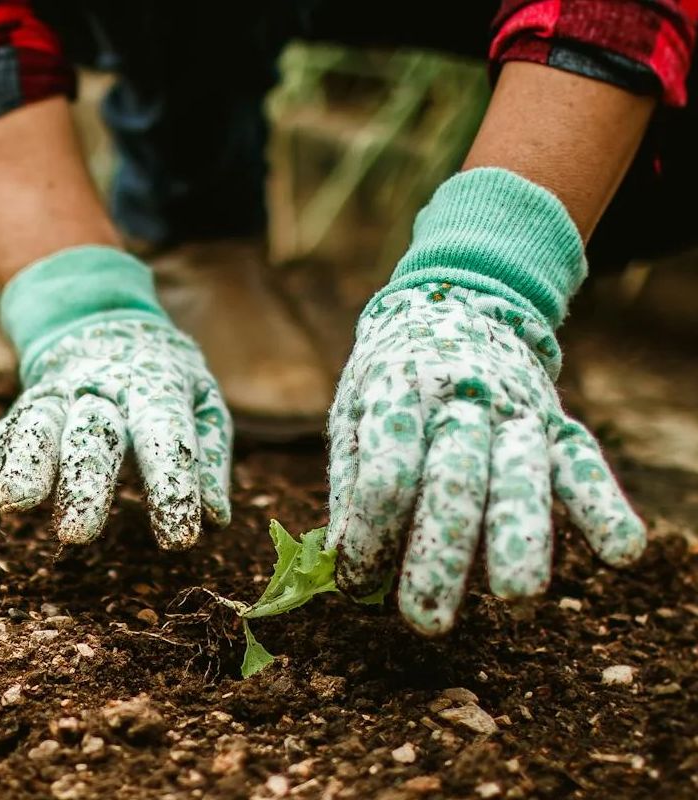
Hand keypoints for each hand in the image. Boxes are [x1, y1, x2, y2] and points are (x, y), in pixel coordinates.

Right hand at [0, 248, 232, 548]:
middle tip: (77, 534)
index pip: (165, 436)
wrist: (102, 321)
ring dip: (24, 466)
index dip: (173, 486)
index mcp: (155, 387)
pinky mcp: (24, 408)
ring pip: (37, 428)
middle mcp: (100, 390)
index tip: (178, 538)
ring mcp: (56, 397)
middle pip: (92, 434)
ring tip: (15, 506)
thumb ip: (208, 455)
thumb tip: (217, 517)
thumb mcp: (201, 400)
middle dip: (83, 484)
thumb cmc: (162, 379)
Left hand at [327, 283, 645, 633]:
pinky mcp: (556, 423)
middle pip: (453, 480)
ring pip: (520, 476)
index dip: (369, 532)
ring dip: (520, 538)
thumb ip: (351, 481)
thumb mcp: (352, 411)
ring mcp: (513, 411)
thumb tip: (341, 560)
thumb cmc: (391, 381)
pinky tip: (622, 553)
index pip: (385, 470)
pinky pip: (584, 463)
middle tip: (425, 620)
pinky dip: (606, 506)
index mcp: (397, 393)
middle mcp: (459, 399)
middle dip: (440, 554)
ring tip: (517, 599)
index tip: (355, 584)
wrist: (454, 307)